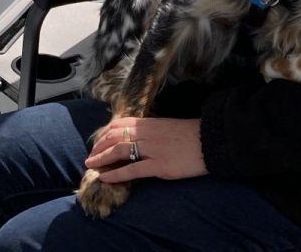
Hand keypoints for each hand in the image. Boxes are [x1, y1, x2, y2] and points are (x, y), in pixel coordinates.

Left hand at [85, 116, 206, 181]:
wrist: (209, 141)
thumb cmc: (189, 135)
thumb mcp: (166, 127)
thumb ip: (149, 130)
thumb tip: (135, 136)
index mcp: (148, 123)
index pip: (118, 124)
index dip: (104, 134)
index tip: (97, 143)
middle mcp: (147, 134)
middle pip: (114, 137)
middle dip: (99, 147)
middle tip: (90, 158)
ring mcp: (152, 150)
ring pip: (119, 151)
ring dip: (102, 159)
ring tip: (91, 166)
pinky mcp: (160, 166)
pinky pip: (133, 170)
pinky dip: (117, 174)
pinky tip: (106, 178)